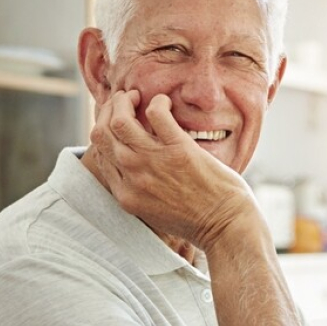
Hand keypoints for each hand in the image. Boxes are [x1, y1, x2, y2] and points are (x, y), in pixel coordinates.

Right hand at [89, 90, 261, 251]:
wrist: (226, 227)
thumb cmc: (198, 221)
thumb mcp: (156, 213)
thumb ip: (140, 191)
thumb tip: (135, 169)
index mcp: (126, 195)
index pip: (100, 153)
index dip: (105, 131)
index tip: (118, 123)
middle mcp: (134, 177)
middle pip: (102, 133)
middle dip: (109, 111)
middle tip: (124, 103)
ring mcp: (154, 163)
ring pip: (120, 120)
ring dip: (125, 101)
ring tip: (137, 98)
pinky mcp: (179, 150)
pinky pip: (156, 113)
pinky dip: (157, 102)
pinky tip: (165, 103)